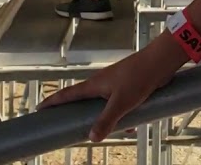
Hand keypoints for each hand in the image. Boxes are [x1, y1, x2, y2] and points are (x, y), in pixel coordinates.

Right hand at [39, 35, 186, 141]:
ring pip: (103, 105)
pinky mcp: (128, 87)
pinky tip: (133, 126)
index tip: (38, 108)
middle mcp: (101, 84)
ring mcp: (115, 85)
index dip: (52, 102)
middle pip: (82, 101)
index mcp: (94, 85)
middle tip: (68, 125)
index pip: (67, 94)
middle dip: (77, 114)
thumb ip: (107, 121)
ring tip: (106, 133)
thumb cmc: (139, 78)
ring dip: (104, 118)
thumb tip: (92, 138)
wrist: (161, 62)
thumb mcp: (121, 103)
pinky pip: (119, 105)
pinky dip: (122, 116)